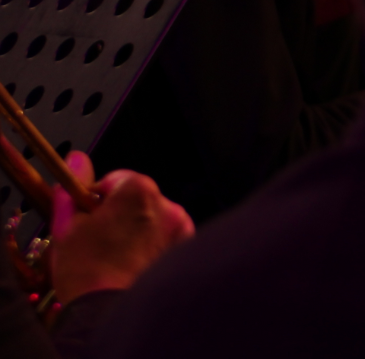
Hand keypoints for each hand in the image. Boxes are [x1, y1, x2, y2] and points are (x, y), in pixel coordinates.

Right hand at [51, 153, 192, 299]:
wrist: (109, 311)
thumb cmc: (88, 271)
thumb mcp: (68, 226)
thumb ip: (74, 190)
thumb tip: (78, 161)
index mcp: (138, 190)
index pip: (115, 179)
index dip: (98, 199)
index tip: (90, 217)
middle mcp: (167, 203)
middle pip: (138, 198)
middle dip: (121, 213)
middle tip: (102, 240)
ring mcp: (181, 226)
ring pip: (154, 218)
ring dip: (140, 229)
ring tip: (120, 255)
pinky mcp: (189, 247)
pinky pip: (168, 237)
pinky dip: (155, 245)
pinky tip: (137, 263)